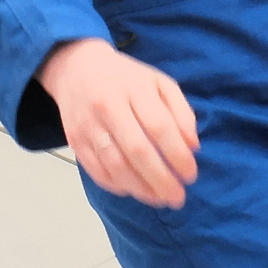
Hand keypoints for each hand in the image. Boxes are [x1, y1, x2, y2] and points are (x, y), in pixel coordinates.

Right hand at [39, 38, 200, 208]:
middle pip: (137, 150)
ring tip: (159, 199)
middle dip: (161, 179)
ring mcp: (88, 125)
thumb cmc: (126, 78)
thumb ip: (181, 111)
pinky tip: (134, 190)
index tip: (191, 175)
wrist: (77, 68)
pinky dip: (117, 186)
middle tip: (178, 197)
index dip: (177, 155)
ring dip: (140, 188)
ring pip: (115, 165)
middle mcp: (108, 106)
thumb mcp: (159, 82)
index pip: (160, 127)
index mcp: (135, 88)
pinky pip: (96, 171)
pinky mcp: (74, 140)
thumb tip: (193, 147)